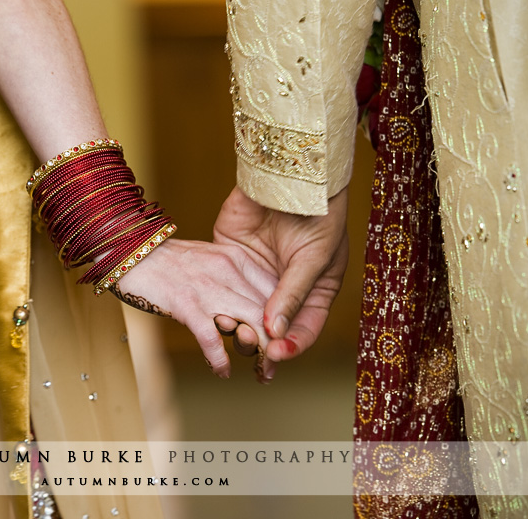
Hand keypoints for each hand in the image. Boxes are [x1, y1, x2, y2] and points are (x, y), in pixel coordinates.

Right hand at [114, 238, 276, 379]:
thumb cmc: (168, 261)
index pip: (276, 293)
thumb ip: (234, 281)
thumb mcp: (211, 260)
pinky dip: (220, 359)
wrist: (130, 251)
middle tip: (275, 366)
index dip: (285, 322)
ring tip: (261, 373)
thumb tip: (250, 314)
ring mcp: (207, 288)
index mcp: (237, 258)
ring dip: (257, 355)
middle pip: (268, 313)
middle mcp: (228, 271)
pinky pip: (212, 338)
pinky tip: (223, 371)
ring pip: (248, 326)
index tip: (286, 342)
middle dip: (277, 345)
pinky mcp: (185, 304)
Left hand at [213, 186, 349, 364]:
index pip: (303, 330)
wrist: (288, 171)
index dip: (291, 346)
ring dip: (235, 327)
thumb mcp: (314, 255)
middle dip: (260, 343)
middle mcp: (282, 289)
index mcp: (313, 291)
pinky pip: (219, 286)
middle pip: (270, 329)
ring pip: (242, 312)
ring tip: (229, 332)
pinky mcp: (229, 257)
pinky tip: (211, 314)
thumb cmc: (316, 211)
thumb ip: (293, 293)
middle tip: (249, 347)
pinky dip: (214, 302)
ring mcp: (254, 275)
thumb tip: (275, 331)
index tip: (275, 356)